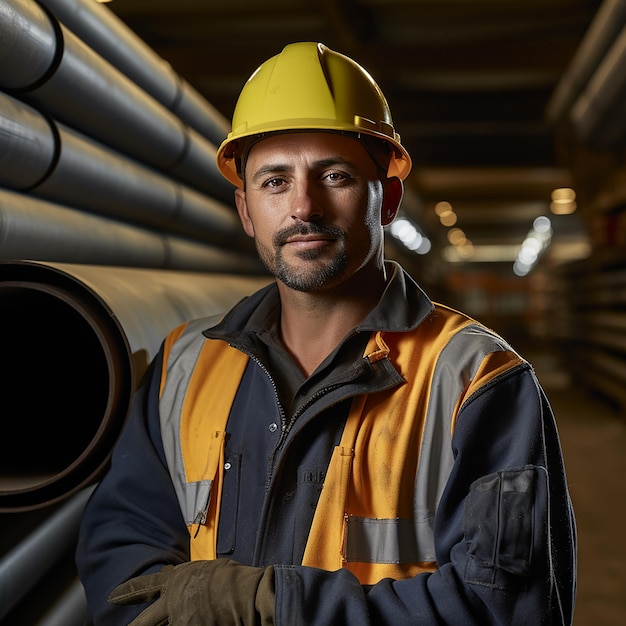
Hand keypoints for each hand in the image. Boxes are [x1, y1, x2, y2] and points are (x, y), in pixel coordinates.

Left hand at [109, 559, 274, 624]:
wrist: (243, 594)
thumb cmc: (230, 578)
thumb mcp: (203, 570)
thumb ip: (184, 577)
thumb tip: (168, 576)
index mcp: (175, 583)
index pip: (144, 587)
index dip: (126, 592)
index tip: (111, 597)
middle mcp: (172, 605)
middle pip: (142, 624)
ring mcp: (180, 622)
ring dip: (177, 622)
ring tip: (189, 618)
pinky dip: (192, 625)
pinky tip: (202, 623)